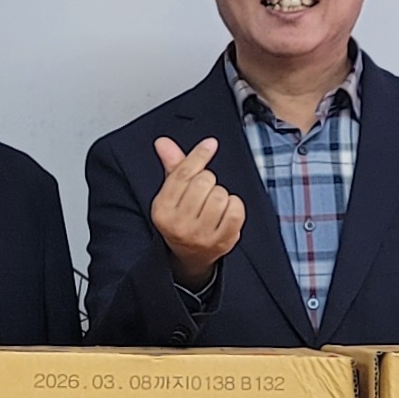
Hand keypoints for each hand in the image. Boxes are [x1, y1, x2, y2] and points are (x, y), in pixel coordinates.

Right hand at [149, 136, 246, 286]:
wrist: (190, 255)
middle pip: (204, 181)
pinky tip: (226, 211)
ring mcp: (200, 235)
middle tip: (204, 193)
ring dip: (221, 194)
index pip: (183, 174)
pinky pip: (235, 210)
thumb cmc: (182, 218)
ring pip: (220, 195)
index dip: (199, 155)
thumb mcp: (172, 193)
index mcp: (162, 209)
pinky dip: (235, 205)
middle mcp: (179, 224)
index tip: (210, 144)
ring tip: (213, 205)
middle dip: (208, 181)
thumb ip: (172, 166)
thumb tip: (163, 142)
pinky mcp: (221, 241)